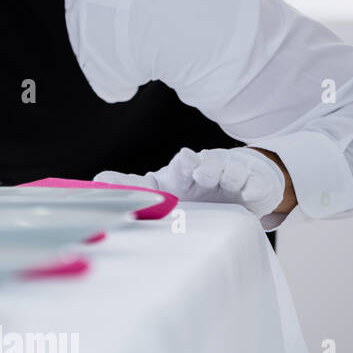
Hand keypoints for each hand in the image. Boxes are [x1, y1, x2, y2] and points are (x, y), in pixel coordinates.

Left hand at [95, 146, 287, 217]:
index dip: (183, 164)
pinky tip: (249, 191)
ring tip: (222, 180)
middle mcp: (209, 171)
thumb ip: (131, 186)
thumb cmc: (190, 187)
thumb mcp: (161, 188)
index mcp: (183, 173)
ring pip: (232, 172)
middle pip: (208, 165)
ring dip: (227, 175)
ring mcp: (233, 177)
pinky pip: (256, 186)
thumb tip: (96, 179)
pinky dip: (254, 187)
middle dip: (206, 167)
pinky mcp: (255, 188)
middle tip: (200, 172)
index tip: (184, 161)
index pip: (181, 166)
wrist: (234, 185)